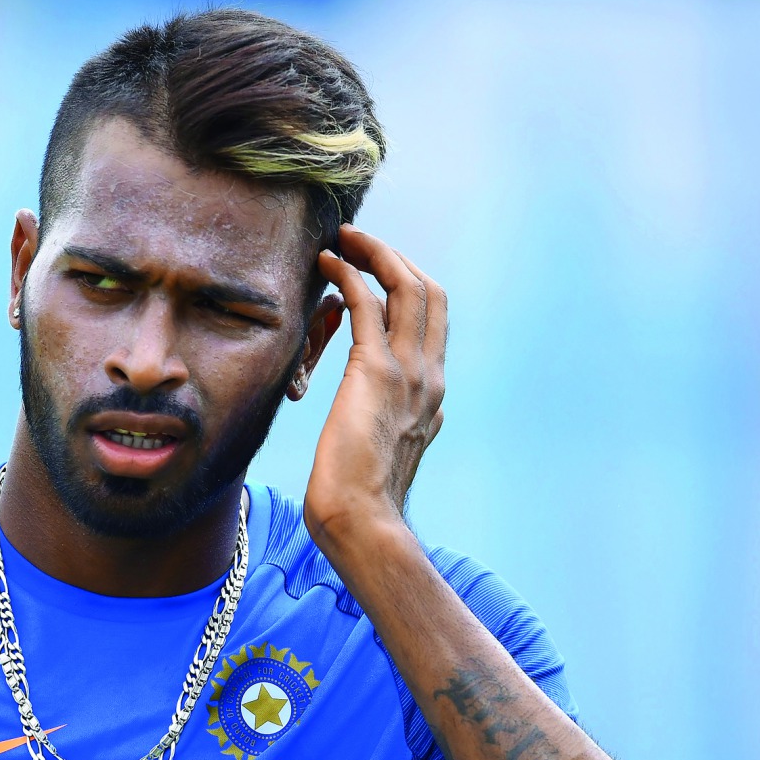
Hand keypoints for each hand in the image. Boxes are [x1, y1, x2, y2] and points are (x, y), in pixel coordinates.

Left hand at [304, 225, 446, 548]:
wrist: (362, 520)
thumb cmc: (358, 499)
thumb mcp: (379, 452)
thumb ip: (381, 422)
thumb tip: (364, 411)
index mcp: (432, 396)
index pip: (432, 323)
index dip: (407, 287)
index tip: (375, 271)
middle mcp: (430, 378)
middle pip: (430, 294)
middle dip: (396, 259)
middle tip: (359, 242)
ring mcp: (410, 373)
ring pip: (407, 288)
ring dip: (376, 254)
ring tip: (344, 239)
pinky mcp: (377, 372)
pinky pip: (368, 304)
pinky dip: (349, 275)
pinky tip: (327, 263)